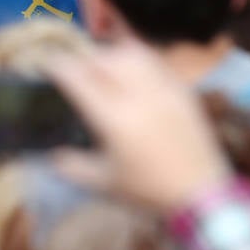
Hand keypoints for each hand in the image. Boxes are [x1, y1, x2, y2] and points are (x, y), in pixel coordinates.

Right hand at [48, 39, 231, 213]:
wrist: (202, 196)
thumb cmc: (148, 191)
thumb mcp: (104, 183)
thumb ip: (72, 166)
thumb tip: (52, 153)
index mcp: (115, 118)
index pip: (79, 78)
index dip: (58, 66)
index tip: (47, 64)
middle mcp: (139, 95)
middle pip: (105, 58)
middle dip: (84, 58)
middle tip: (75, 69)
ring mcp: (164, 88)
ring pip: (133, 53)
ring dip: (111, 54)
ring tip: (104, 67)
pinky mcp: (183, 90)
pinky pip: (156, 63)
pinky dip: (138, 60)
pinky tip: (133, 73)